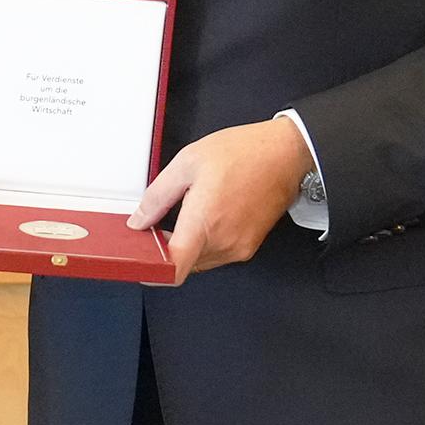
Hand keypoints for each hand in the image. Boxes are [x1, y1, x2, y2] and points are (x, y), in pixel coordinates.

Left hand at [128, 116, 314, 281]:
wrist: (284, 153)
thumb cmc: (244, 153)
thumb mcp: (187, 163)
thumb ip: (157, 196)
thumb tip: (139, 220)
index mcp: (205, 223)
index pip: (174, 270)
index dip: (153, 271)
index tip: (142, 261)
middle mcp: (224, 242)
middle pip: (184, 264)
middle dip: (168, 248)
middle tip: (160, 223)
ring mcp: (240, 247)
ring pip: (200, 261)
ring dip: (188, 245)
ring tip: (191, 210)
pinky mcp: (250, 246)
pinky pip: (218, 254)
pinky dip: (206, 241)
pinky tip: (208, 214)